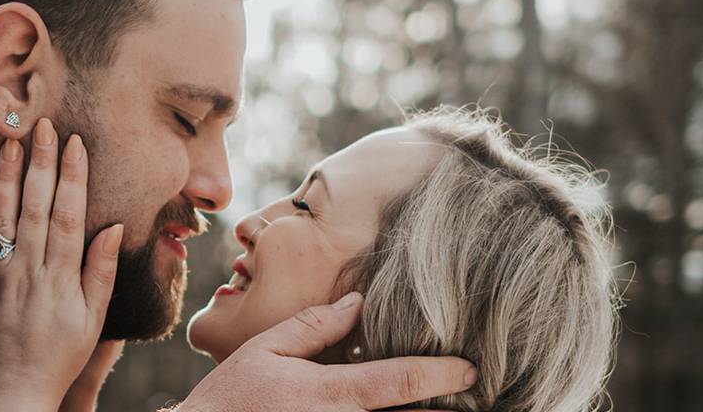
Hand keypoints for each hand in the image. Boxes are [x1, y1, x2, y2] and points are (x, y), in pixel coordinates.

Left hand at [0, 118, 123, 411]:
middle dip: (40, 163)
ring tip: (12, 140)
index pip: (67, 216)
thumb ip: (101, 270)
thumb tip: (111, 226)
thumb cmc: (61, 352)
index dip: (72, 178)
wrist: (12, 388)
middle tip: (45, 126)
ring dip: (7, 175)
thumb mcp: (94, 318)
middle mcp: (27, 270)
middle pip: (33, 207)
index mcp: (60, 278)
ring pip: (1, 215)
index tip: (75, 145)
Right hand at [175, 292, 476, 411]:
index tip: (470, 368)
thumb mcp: (267, 349)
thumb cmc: (230, 398)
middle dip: (442, 408)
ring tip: (442, 406)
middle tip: (472, 396)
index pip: (399, 382)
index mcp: (330, 393)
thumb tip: (357, 302)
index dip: (441, 374)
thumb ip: (315, 326)